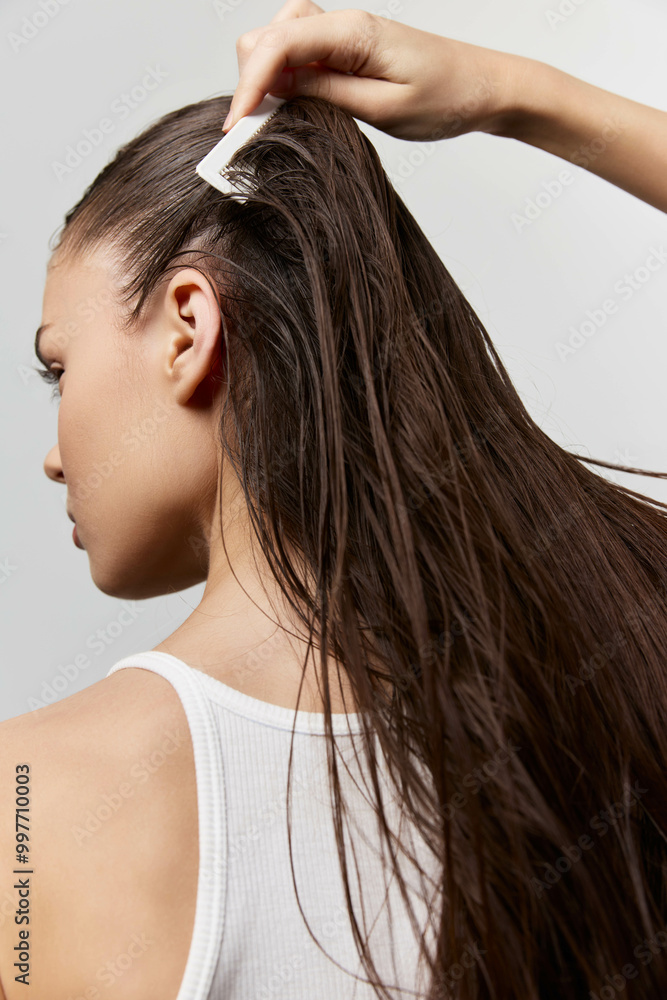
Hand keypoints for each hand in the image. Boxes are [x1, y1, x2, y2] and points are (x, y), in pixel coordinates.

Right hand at [222, 0, 525, 142]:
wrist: (485, 87)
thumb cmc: (447, 97)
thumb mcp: (384, 109)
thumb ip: (327, 95)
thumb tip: (278, 91)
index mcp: (353, 32)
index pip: (279, 45)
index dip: (248, 84)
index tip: (235, 125)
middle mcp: (343, 25)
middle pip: (268, 35)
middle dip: (251, 79)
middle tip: (253, 128)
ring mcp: (343, 35)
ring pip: (278, 41)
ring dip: (266, 77)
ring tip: (272, 120)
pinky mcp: (347, 50)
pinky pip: (300, 55)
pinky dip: (285, 78)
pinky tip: (294, 107)